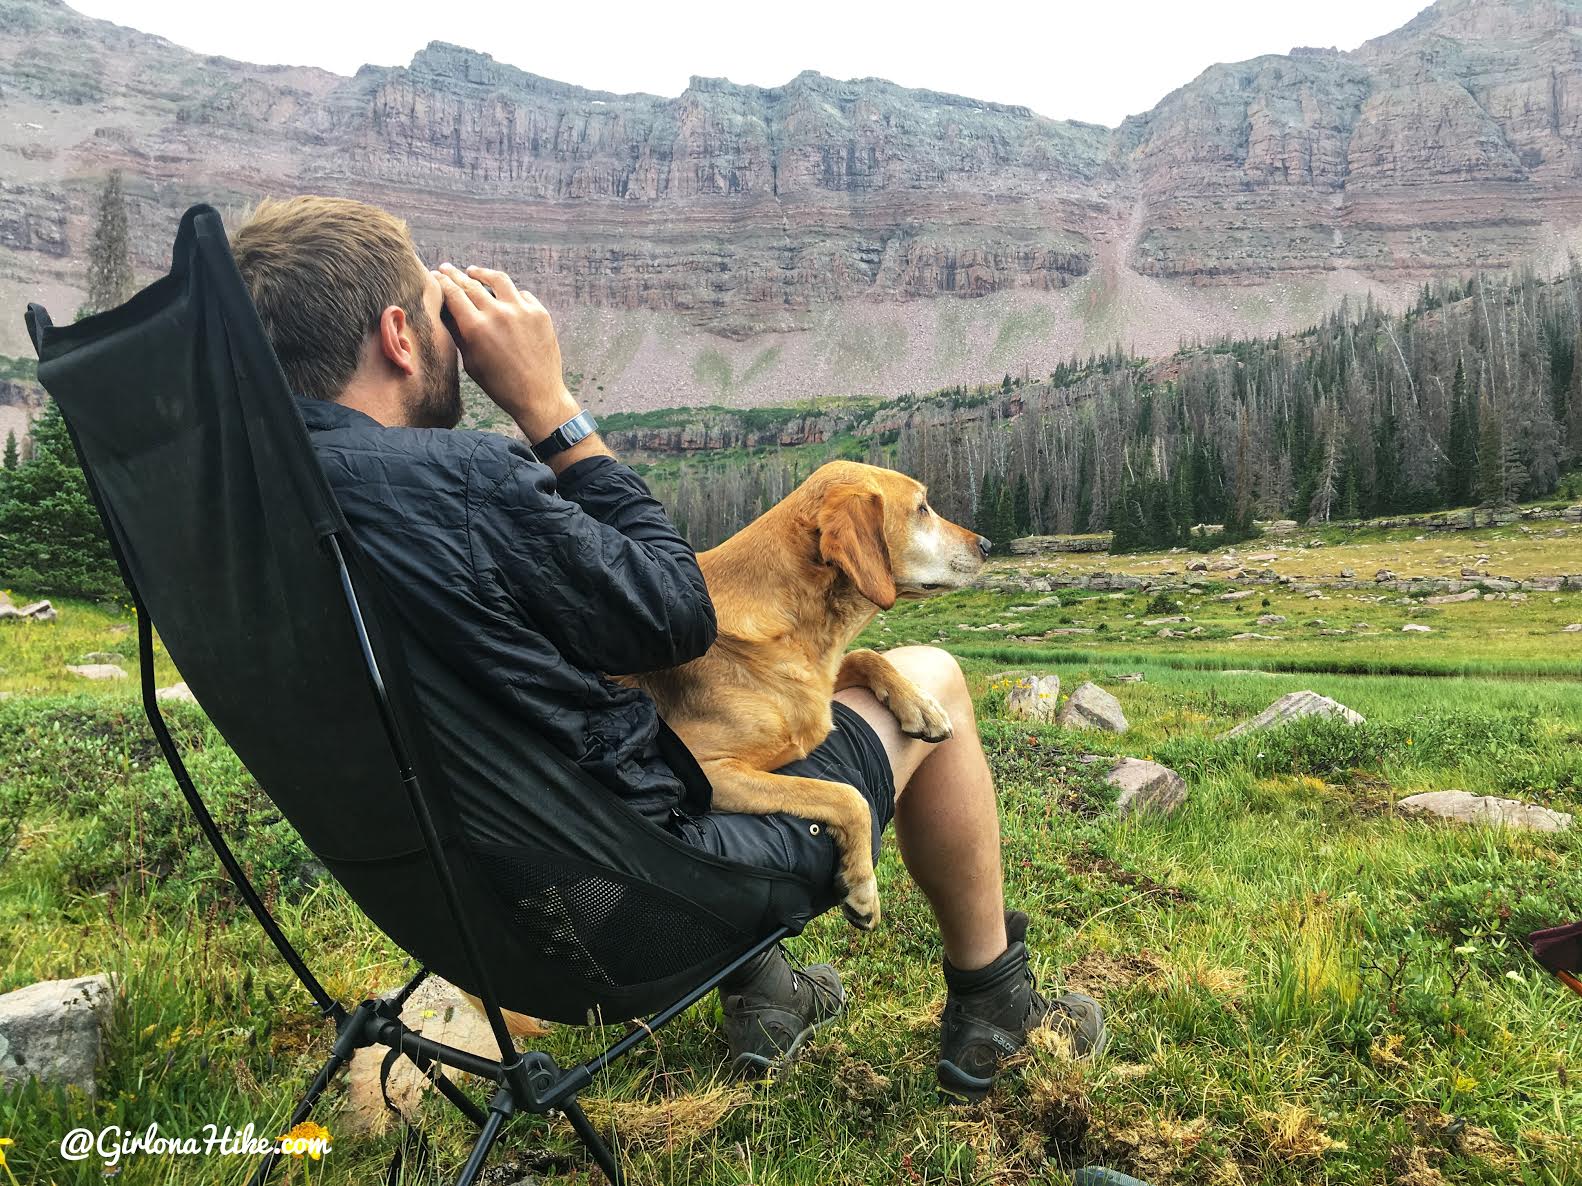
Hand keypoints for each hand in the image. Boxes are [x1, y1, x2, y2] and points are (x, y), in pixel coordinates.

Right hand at [433, 263, 579, 441]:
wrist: (538, 395)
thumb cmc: (500, 384)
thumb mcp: (471, 362)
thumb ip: (459, 333)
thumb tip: (446, 311)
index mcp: (476, 328)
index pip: (453, 294)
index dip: (442, 282)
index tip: (435, 275)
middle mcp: (498, 314)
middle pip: (471, 284)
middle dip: (456, 274)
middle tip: (447, 268)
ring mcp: (521, 311)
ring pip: (498, 279)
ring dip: (482, 274)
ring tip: (474, 272)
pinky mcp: (540, 313)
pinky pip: (521, 294)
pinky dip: (509, 294)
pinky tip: (503, 296)